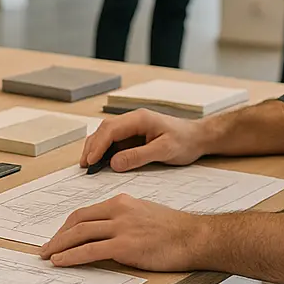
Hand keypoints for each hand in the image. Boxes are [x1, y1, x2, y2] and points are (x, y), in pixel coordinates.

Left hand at [39, 194, 204, 269]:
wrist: (195, 237)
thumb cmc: (175, 230)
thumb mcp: (144, 214)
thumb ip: (124, 220)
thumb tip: (107, 234)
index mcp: (122, 201)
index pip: (86, 211)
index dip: (68, 226)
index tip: (59, 236)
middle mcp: (118, 210)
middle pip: (78, 221)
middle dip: (59, 236)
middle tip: (46, 248)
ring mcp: (121, 227)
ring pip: (80, 234)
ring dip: (59, 246)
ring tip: (48, 256)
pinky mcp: (125, 246)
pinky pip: (90, 251)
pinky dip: (71, 256)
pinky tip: (61, 261)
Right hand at [79, 109, 205, 171]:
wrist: (198, 137)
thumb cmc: (185, 141)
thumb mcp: (164, 150)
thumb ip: (138, 156)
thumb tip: (114, 163)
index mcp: (140, 118)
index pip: (111, 129)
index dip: (98, 145)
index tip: (90, 160)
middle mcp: (133, 119)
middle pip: (105, 129)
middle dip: (92, 146)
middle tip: (84, 165)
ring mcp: (133, 126)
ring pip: (107, 134)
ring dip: (96, 148)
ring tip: (88, 165)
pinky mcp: (134, 135)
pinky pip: (115, 141)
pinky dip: (105, 151)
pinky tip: (100, 162)